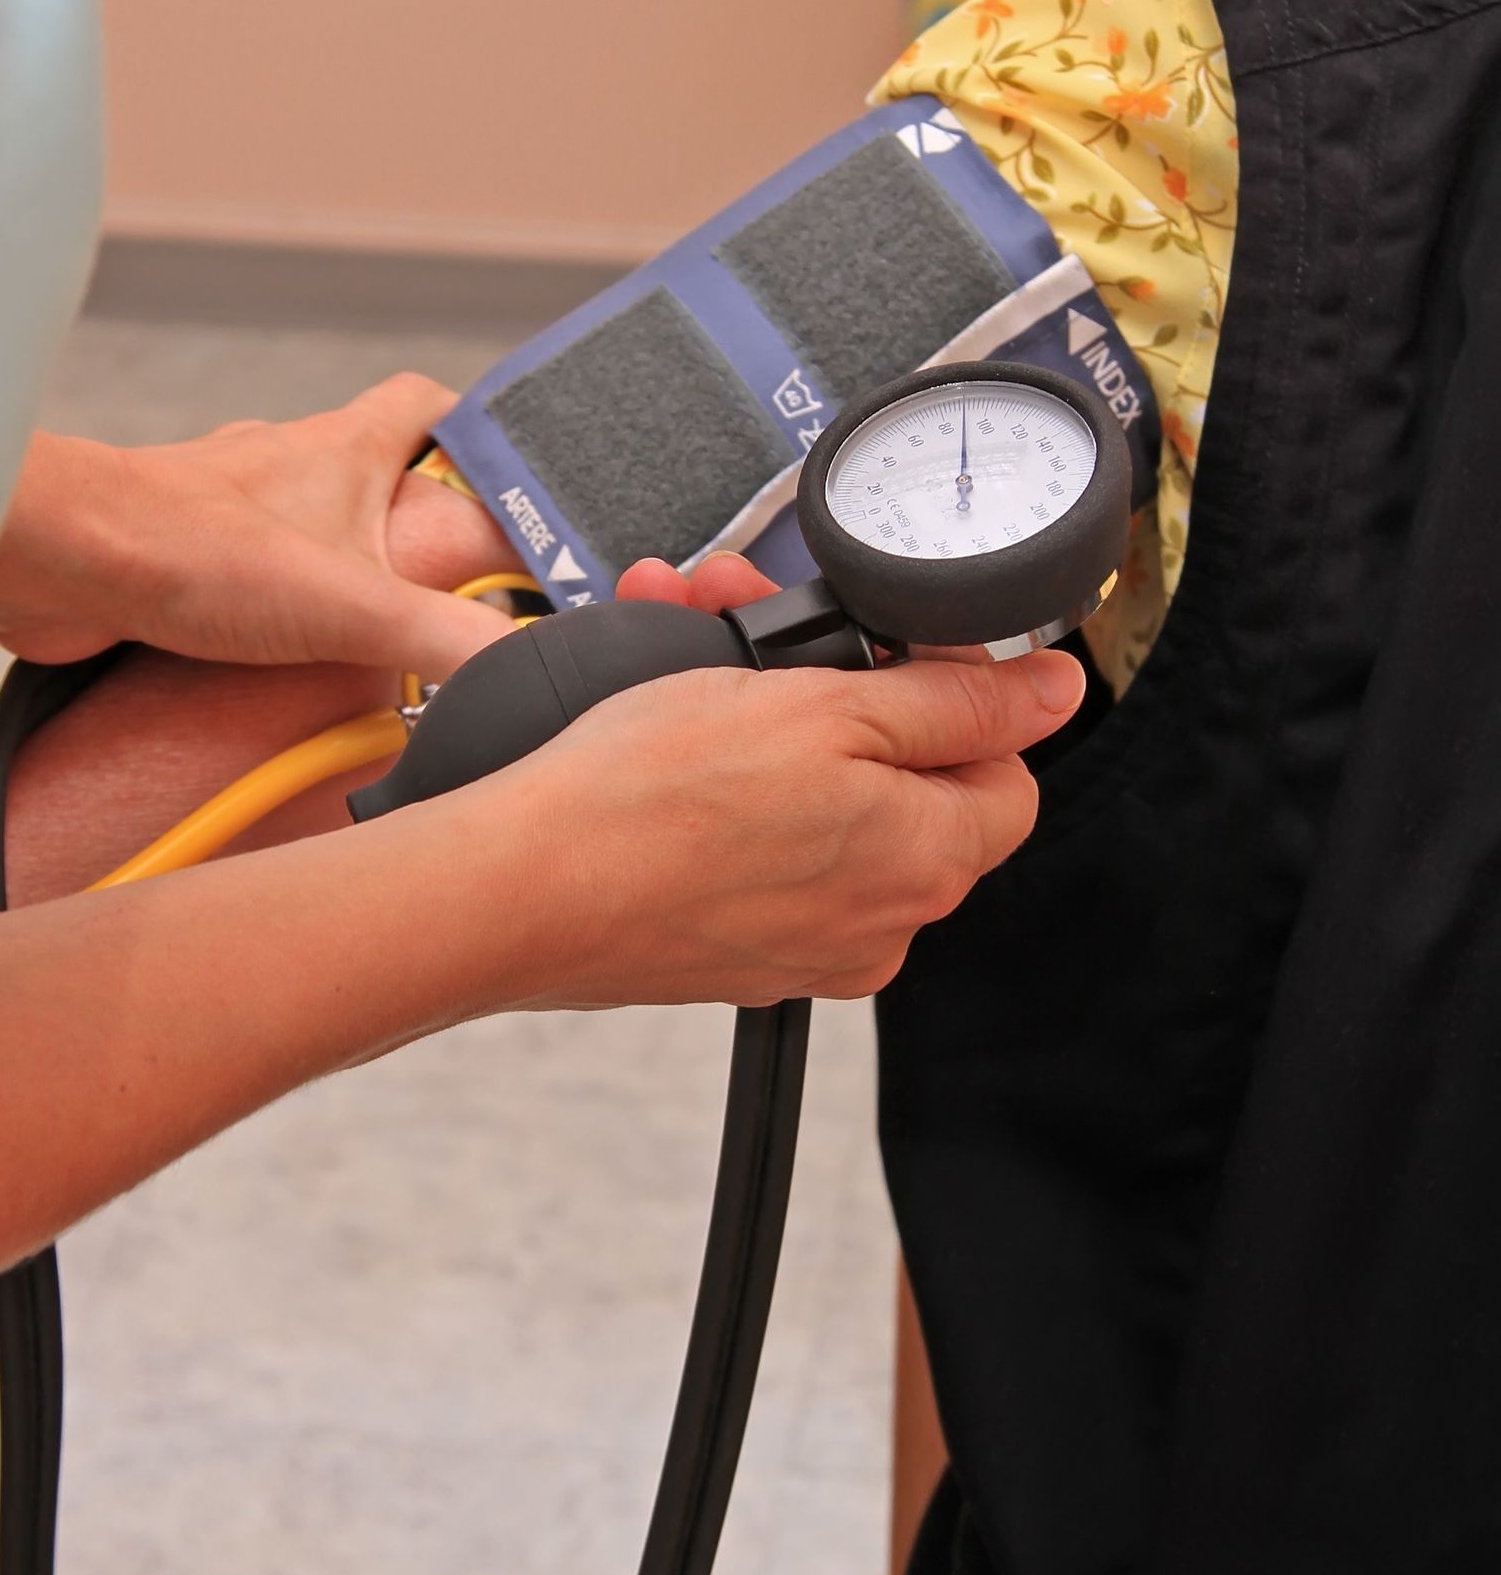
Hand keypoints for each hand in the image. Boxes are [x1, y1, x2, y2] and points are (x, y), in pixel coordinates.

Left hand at [0, 375, 515, 681]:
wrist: (60, 564)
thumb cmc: (190, 550)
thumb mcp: (353, 606)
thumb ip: (450, 640)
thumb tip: (531, 669)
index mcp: (343, 449)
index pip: (428, 404)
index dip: (474, 433)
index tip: (510, 480)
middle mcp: (288, 467)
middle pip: (373, 473)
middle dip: (416, 525)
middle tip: (451, 587)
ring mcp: (234, 511)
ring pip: (307, 527)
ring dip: (342, 573)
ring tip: (373, 638)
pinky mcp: (186, 558)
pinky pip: (248, 576)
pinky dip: (275, 611)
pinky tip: (282, 661)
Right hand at [476, 552, 1079, 1006]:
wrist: (520, 889)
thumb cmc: (655, 798)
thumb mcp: (830, 707)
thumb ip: (958, 704)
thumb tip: (1055, 694)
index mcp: (930, 862)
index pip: (1002, 774)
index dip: (949, 699)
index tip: (878, 656)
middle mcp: (881, 924)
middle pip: (899, 782)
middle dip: (830, 685)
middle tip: (753, 622)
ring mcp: (802, 947)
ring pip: (816, 805)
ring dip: (760, 716)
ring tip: (685, 649)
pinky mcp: (730, 952)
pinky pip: (753, 847)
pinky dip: (716, 782)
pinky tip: (659, 727)